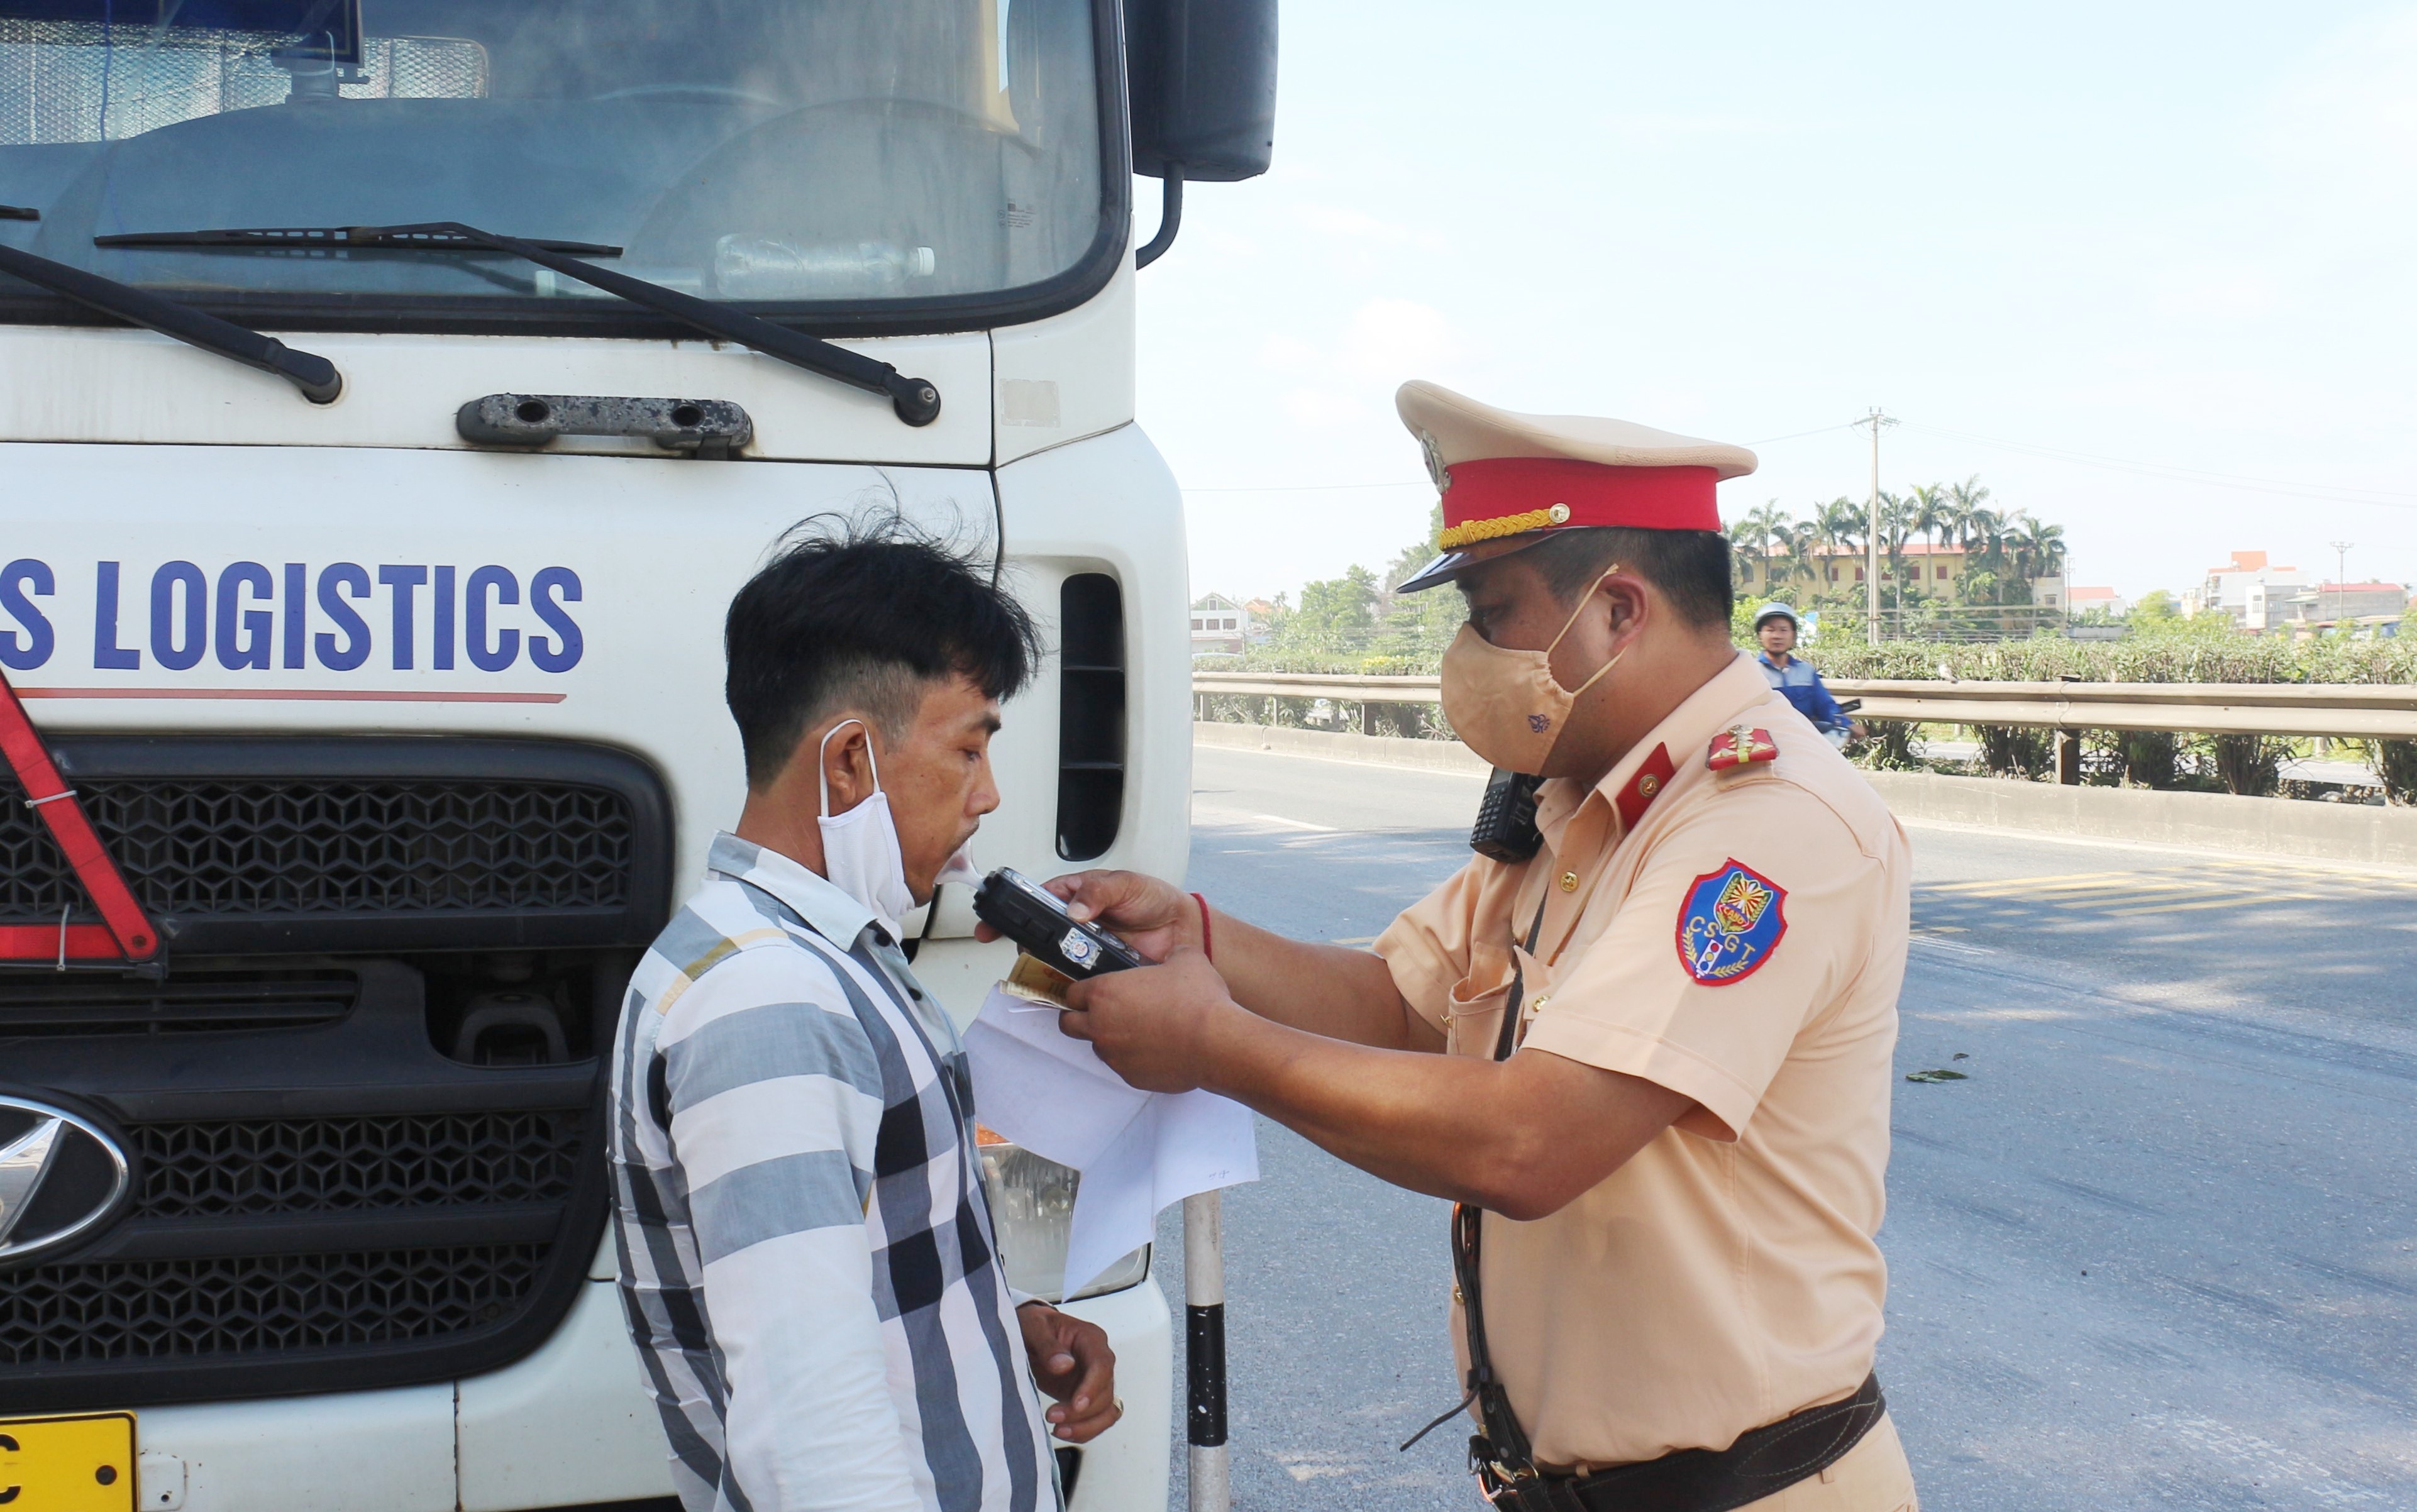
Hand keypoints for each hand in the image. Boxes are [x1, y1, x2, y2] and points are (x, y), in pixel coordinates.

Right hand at [973, 868, 1201, 963]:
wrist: (1182, 929)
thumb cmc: (1153, 899)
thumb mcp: (1125, 884)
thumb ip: (1098, 892)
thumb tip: (1075, 908)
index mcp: (1076, 895)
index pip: (1035, 900)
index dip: (1011, 912)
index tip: (993, 925)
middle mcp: (1074, 923)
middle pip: (1038, 933)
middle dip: (1023, 943)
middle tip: (1018, 951)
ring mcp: (1084, 948)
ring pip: (1052, 959)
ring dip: (1043, 966)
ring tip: (1040, 971)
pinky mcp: (1097, 970)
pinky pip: (1075, 979)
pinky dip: (1068, 984)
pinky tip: (1065, 987)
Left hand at [1018, 1302, 1119, 1442]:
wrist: (1030, 1334)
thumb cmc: (1033, 1326)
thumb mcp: (1033, 1327)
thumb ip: (1047, 1345)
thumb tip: (1064, 1365)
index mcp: (1090, 1339)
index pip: (1102, 1365)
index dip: (1092, 1387)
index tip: (1076, 1404)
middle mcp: (1098, 1360)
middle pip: (1105, 1392)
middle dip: (1081, 1412)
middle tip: (1052, 1416)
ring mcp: (1095, 1381)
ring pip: (1106, 1410)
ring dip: (1087, 1426)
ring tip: (1059, 1431)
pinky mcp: (1086, 1397)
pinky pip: (1097, 1419)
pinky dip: (1084, 1430)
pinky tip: (1063, 1431)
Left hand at [1059, 947, 1240, 1093]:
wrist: (1215, 1043)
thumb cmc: (1196, 1000)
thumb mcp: (1186, 959)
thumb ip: (1170, 955)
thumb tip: (1174, 954)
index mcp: (1105, 993)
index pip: (1071, 993)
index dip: (1080, 991)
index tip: (1092, 991)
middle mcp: (1101, 1026)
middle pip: (1069, 1025)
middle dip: (1079, 1018)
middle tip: (1102, 1013)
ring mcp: (1114, 1055)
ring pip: (1098, 1047)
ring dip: (1110, 1038)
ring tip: (1139, 1030)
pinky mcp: (1131, 1077)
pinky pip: (1123, 1066)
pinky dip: (1133, 1058)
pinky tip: (1157, 1049)